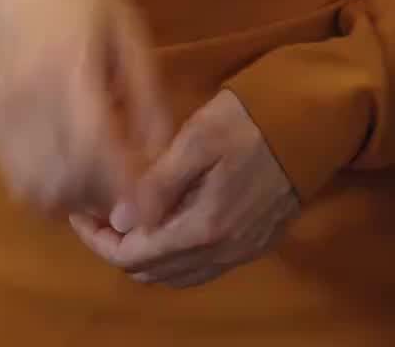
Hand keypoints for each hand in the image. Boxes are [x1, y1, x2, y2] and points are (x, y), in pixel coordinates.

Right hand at [0, 0, 172, 222]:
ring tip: (103, 184)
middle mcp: (29, 97)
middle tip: (132, 189)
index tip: (151, 204)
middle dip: (105, 198)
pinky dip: (48, 194)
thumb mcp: (128, 30)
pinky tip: (73, 174)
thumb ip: (147, 92)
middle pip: (66, 179)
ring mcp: (2, 115)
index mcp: (69, 65)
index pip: (94, 144)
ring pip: (37, 192)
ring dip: (76, 202)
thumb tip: (164, 151)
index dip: (123, 184)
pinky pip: (17, 183)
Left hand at [70, 87, 298, 288]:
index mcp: (204, 228)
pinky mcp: (256, 243)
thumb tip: (120, 221)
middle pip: (152, 272)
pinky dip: (175, 255)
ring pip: (178, 274)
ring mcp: (241, 251)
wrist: (313, 121)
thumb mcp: (198, 138)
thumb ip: (159, 183)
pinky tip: (167, 224)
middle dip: (118, 247)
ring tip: (127, 218)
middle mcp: (222, 251)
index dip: (99, 239)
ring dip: (146, 255)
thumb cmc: (252, 120)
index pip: (133, 256)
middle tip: (100, 212)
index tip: (81, 213)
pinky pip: (203, 267)